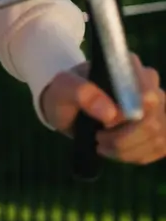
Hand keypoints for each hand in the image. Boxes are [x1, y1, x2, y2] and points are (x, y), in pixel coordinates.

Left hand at [40, 53, 165, 164]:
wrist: (70, 107)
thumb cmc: (67, 92)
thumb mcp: (63, 88)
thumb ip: (81, 92)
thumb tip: (110, 113)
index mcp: (127, 65)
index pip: (146, 93)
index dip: (128, 115)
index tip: (105, 123)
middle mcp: (149, 82)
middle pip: (154, 119)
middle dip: (124, 138)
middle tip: (99, 137)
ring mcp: (158, 105)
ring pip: (157, 137)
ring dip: (127, 149)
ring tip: (102, 144)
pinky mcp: (161, 126)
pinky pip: (160, 148)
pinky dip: (137, 155)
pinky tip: (117, 150)